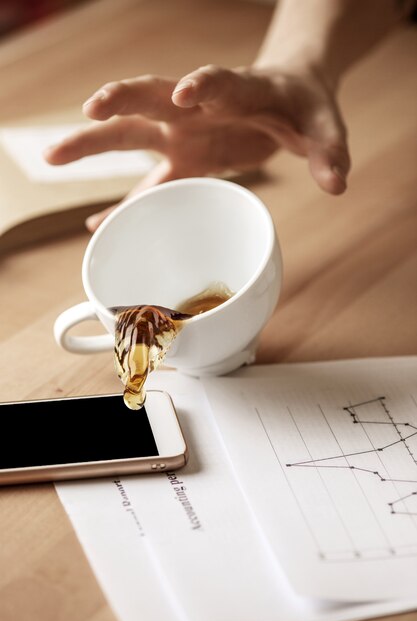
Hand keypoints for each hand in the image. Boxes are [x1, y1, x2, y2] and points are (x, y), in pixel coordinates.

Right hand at [45, 64, 349, 231]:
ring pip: (130, 136)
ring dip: (93, 144)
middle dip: (118, 102)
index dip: (200, 83)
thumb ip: (330, 150)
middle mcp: (198, 109)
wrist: (286, 94)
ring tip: (52, 158)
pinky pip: (145, 184)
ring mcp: (183, 136)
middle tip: (87, 112)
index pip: (215, 80)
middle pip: (149, 100)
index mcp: (238, 90)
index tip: (185, 93)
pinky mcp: (182, 161)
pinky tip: (97, 224)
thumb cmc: (299, 104)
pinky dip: (122, 204)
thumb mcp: (323, 124)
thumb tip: (338, 183)